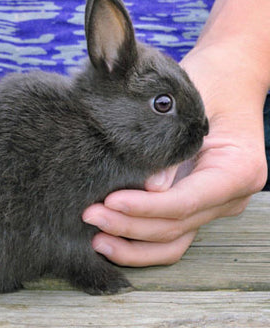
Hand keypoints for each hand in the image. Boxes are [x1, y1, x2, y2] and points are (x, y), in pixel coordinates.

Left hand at [83, 41, 267, 266]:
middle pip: (176, 225)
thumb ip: (172, 147)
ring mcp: (211, 206)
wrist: (226, 82)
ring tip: (96, 239)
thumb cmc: (209, 84)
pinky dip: (140, 244)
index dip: (146, 207)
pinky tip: (111, 240)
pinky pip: (169, 236)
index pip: (187, 201)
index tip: (109, 201)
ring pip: (173, 242)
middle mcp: (228, 196)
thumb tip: (151, 186)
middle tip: (90, 215)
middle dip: (130, 225)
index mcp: (238, 169)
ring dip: (133, 246)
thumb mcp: (191, 104)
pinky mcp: (193, 208)